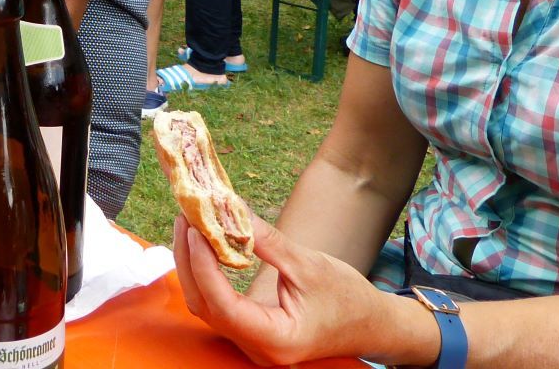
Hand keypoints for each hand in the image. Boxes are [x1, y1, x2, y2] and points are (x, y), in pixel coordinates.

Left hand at [173, 213, 425, 366]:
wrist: (373, 325)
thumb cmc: (348, 299)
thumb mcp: (308, 265)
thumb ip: (267, 242)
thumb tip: (231, 210)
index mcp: (277, 339)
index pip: (224, 305)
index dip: (202, 266)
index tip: (193, 230)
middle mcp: (259, 348)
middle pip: (206, 305)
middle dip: (190, 260)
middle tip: (185, 217)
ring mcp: (252, 342)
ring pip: (207, 305)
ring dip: (193, 264)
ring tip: (189, 224)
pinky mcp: (250, 330)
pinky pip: (217, 304)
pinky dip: (206, 273)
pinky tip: (203, 245)